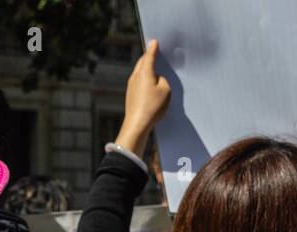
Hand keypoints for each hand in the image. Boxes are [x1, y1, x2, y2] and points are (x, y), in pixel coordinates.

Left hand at [114, 39, 171, 156]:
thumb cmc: (152, 107)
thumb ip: (163, 79)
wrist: (137, 125)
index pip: (149, 56)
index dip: (153, 48)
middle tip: (154, 51)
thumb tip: (157, 78)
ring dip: (146, 68)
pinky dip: (144, 78)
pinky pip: (138, 82)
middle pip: (142, 62)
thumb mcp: (166, 90)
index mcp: (144, 72)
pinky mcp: (130, 94)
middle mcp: (135, 77)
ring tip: (154, 66)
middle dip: (148, 56)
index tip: (155, 42)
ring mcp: (131, 86)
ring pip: (139, 72)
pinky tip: (150, 83)